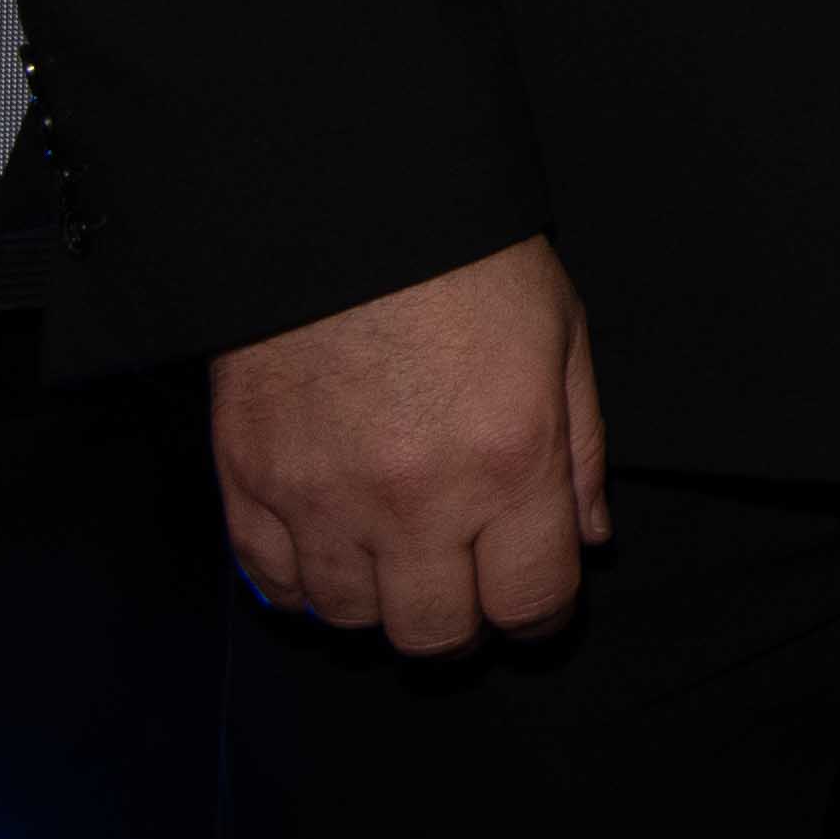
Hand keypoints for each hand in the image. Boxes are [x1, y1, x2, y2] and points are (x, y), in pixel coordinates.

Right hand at [209, 232, 606, 650]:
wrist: (345, 203)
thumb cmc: (466, 258)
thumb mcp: (563, 336)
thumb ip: (581, 451)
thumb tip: (588, 539)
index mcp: (508, 462)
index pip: (530, 601)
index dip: (540, 614)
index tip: (534, 599)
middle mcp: (415, 499)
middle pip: (435, 635)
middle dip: (461, 623)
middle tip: (466, 584)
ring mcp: (323, 498)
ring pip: (351, 618)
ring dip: (380, 600)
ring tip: (397, 553)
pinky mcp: (251, 482)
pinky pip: (271, 582)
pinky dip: (302, 581)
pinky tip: (330, 546)